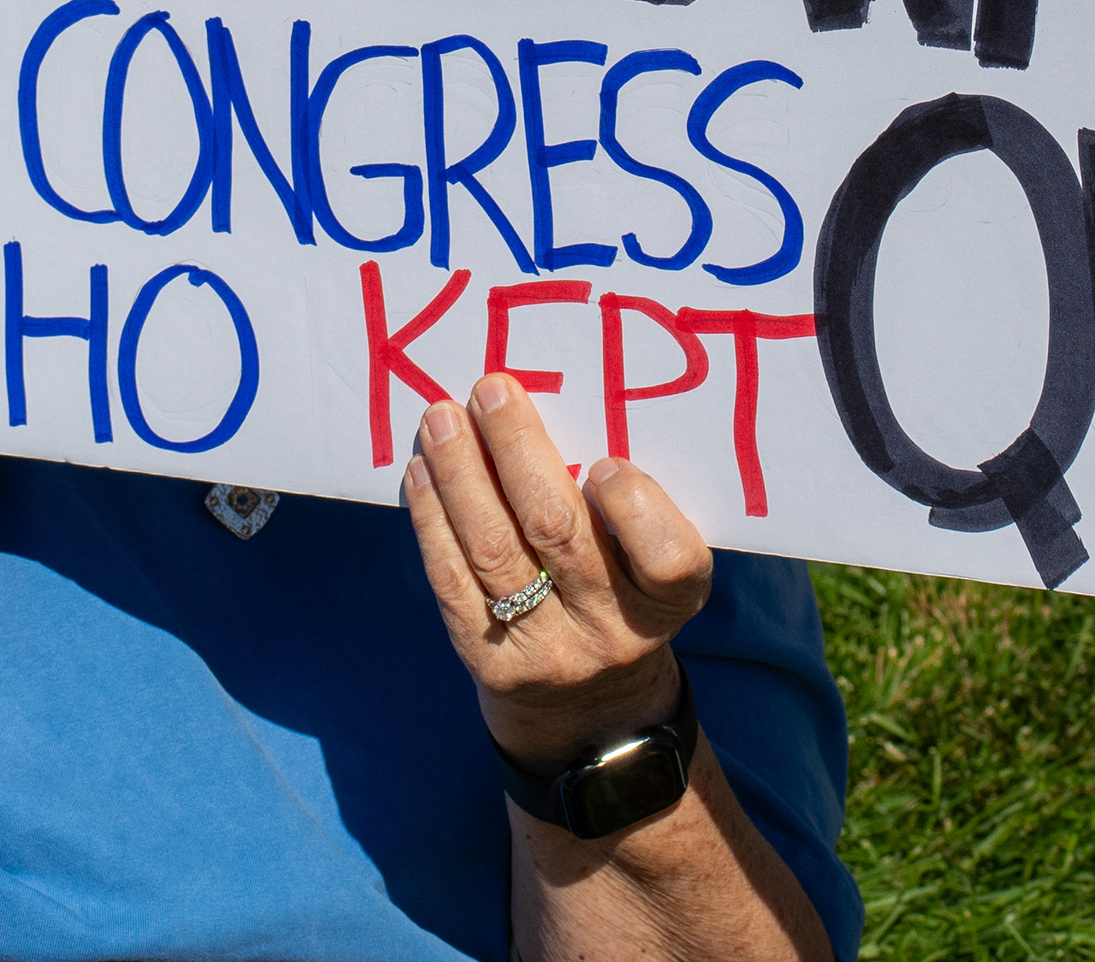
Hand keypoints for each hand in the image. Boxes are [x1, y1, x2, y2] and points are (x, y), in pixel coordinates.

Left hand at [404, 376, 710, 774]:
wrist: (588, 705)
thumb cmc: (622, 591)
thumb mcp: (649, 560)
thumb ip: (626, 503)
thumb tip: (544, 410)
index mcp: (671, 600)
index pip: (667, 556)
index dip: (634, 505)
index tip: (604, 460)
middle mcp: (615, 631)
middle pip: (559, 533)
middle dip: (518, 452)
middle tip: (490, 390)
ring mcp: (549, 653)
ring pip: (495, 551)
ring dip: (462, 474)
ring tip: (441, 419)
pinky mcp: (492, 665)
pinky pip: (453, 582)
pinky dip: (433, 520)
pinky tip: (422, 472)